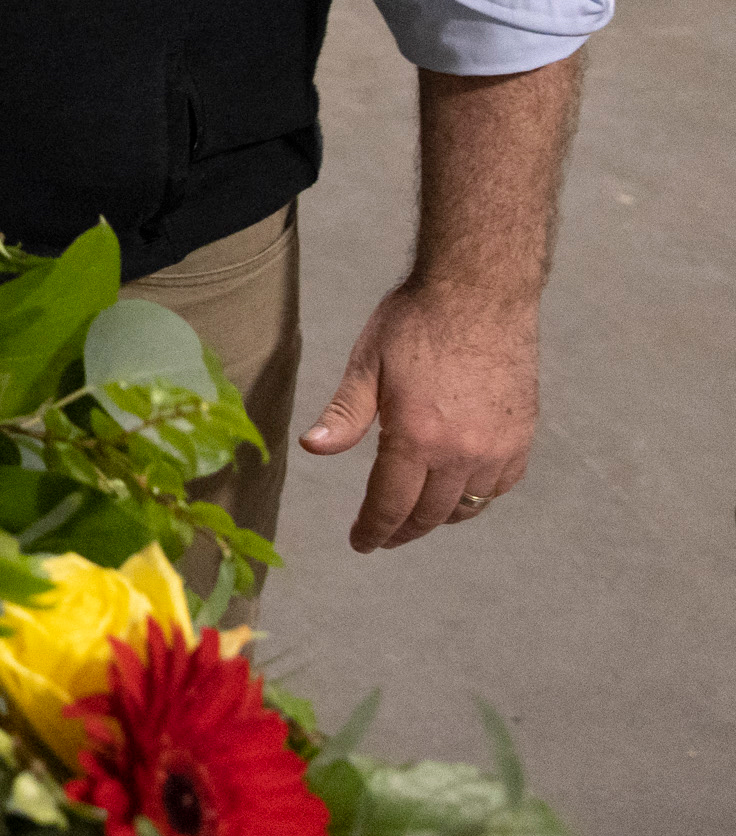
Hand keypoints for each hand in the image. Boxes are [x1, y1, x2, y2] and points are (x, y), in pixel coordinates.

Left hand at [298, 280, 539, 551]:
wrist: (480, 292)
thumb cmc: (416, 322)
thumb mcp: (367, 363)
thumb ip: (344, 413)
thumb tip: (312, 447)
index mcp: (417, 437)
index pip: (390, 504)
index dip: (373, 529)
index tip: (361, 543)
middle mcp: (462, 452)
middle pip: (429, 513)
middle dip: (402, 530)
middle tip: (383, 537)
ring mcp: (498, 447)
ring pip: (467, 505)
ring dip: (439, 517)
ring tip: (416, 516)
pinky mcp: (523, 436)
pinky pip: (500, 485)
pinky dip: (477, 496)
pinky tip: (458, 492)